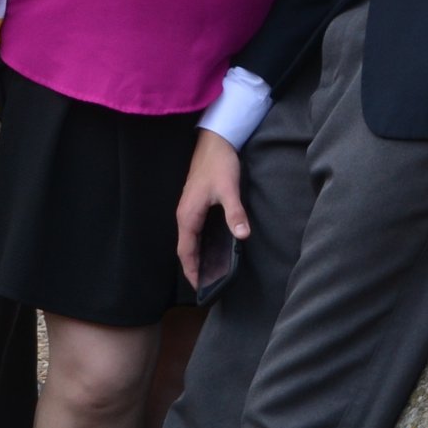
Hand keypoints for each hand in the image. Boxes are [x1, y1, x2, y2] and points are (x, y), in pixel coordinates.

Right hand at [175, 130, 247, 286]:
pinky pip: (193, 230)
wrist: (214, 141)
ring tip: (208, 271)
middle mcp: (184, 214)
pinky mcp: (195, 203)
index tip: (199, 287)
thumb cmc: (219, 163)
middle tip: (206, 284)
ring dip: (196, 255)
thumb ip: (235, 213)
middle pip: (185, 248)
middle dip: (193, 267)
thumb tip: (242, 235)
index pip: (185, 250)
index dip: (191, 270)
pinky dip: (199, 243)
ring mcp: (188, 209)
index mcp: (188, 215)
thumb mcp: (229, 189)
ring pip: (189, 239)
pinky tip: (211, 247)